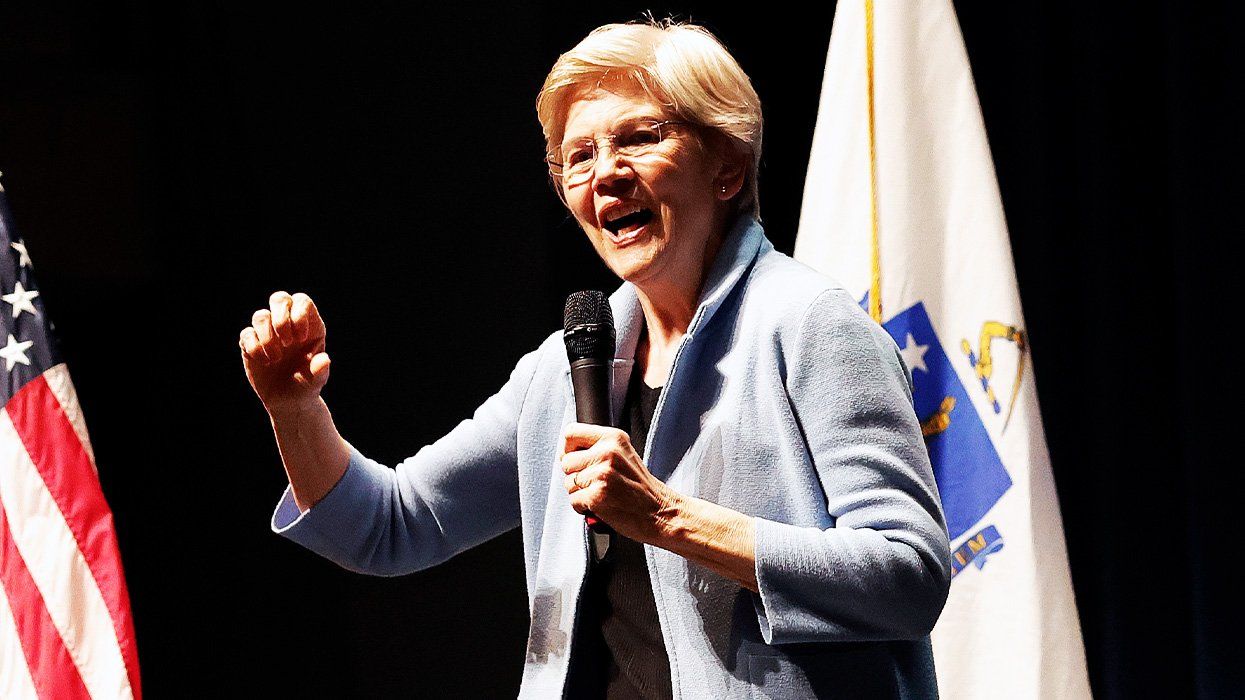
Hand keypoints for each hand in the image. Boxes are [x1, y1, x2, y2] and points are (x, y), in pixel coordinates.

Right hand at [239, 291, 330, 414]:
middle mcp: (288, 324)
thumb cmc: (306, 386)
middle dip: (281, 317)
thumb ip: (321, 370)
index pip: (302, 301)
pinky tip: (265, 362)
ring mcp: (268, 332)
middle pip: (279, 298)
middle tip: (287, 342)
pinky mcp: (251, 343)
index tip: (301, 339)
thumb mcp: (317, 381)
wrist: (288, 401)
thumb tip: (323, 359)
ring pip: (260, 315)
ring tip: (276, 359)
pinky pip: (246, 333)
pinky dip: (254, 347)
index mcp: (309, 325)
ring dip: (267, 337)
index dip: (299, 314)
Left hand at [560, 423, 678, 543]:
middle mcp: (607, 452)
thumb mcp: (623, 455)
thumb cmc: (641, 488)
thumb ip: (598, 448)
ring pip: (568, 483)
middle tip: (595, 483)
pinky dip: (584, 508)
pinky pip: (573, 501)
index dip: (567, 449)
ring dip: (580, 493)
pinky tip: (602, 506)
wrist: (661, 512)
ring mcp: (602, 474)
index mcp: (613, 438)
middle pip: (566, 462)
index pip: (570, 433)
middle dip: (575, 476)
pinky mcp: (597, 495)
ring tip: (602, 494)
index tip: (575, 461)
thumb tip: (567, 452)